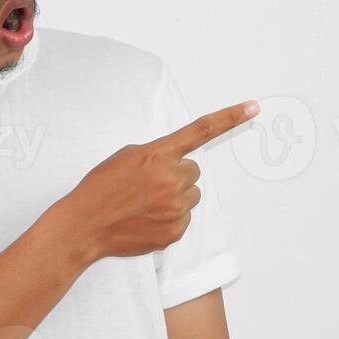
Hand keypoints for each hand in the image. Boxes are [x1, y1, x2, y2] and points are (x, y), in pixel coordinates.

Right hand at [59, 99, 258, 262]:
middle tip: (149, 185)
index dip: (230, 117)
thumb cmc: (101, 188)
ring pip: (191, 195)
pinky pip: (184, 219)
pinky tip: (146, 219)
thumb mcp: (126, 157)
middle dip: (176, 176)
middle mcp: (172, 179)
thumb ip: (157, 155)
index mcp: (158, 154)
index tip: (253, 107)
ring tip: (145, 204)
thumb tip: (177, 162)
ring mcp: (175, 207)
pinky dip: (169, 219)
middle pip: (193, 171)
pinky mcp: (175, 231)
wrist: (85, 225)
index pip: (201, 130)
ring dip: (174, 197)